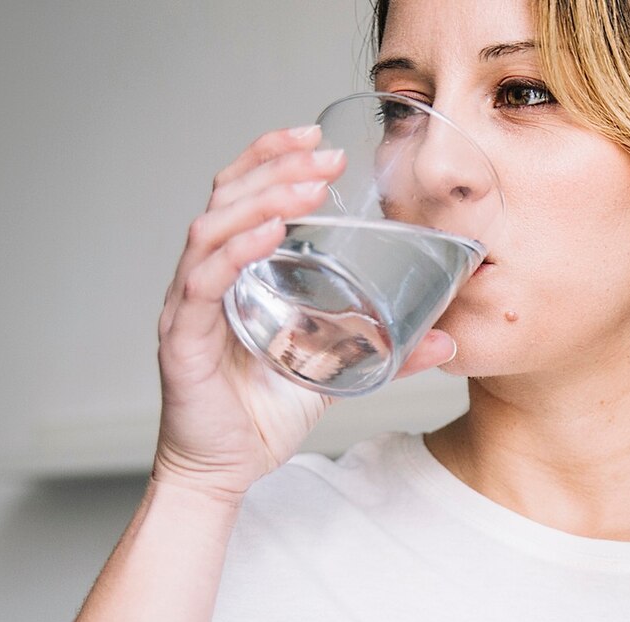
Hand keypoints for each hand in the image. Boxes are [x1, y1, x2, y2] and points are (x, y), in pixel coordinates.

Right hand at [151, 125, 458, 500]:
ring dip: (262, 198)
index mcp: (236, 273)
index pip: (243, 195)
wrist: (225, 473)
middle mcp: (206, 277)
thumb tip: (447, 337)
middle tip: (325, 156)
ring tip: (308, 186)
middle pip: (227, 196)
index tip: (318, 139)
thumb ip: (386, 353)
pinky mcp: (182, 339)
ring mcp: (190, 305)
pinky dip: (235, 250)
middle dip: (276, 166)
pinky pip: (203, 281)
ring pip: (213, 227)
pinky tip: (269, 233)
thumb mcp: (338, 375)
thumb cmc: (263, 417)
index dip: (273, 159)